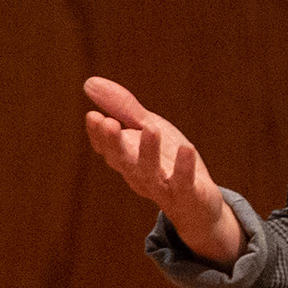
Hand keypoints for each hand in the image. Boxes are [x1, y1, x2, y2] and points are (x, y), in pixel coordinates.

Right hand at [82, 76, 244, 267]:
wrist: (199, 205)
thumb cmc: (169, 162)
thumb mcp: (147, 128)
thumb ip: (122, 108)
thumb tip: (89, 82)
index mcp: (127, 159)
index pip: (107, 147)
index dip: (98, 134)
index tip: (93, 115)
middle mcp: (139, 175)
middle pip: (122, 160)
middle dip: (113, 142)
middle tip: (108, 122)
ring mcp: (162, 187)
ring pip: (150, 172)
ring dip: (148, 152)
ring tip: (151, 128)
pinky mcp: (187, 195)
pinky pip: (184, 183)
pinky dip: (184, 167)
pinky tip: (187, 148)